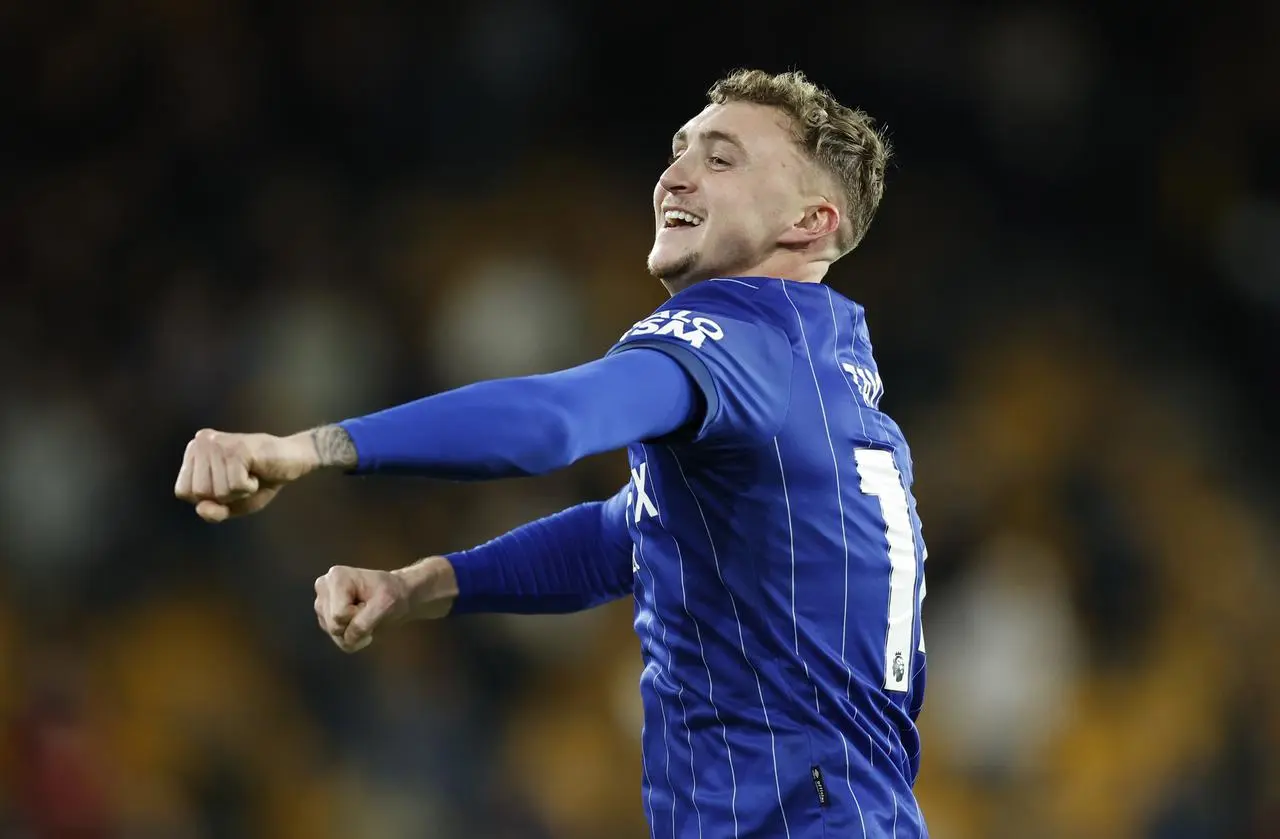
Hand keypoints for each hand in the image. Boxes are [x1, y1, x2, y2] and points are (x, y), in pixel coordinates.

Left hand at [174, 429, 318, 521]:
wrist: (293, 461)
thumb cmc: (261, 481)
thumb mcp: (231, 504)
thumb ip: (213, 512)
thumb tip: (201, 508)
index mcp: (194, 451)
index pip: (183, 492)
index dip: (210, 498)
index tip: (229, 482)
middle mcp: (201, 442)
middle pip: (199, 493)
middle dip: (225, 495)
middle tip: (242, 477)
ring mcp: (219, 444)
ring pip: (217, 491)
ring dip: (239, 491)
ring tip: (250, 473)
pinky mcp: (237, 448)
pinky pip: (235, 486)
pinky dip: (250, 486)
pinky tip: (256, 471)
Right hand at [313, 559, 457, 652]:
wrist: (397, 595)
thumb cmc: (393, 594)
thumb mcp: (386, 604)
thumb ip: (365, 622)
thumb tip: (348, 638)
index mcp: (335, 577)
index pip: (340, 615)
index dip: (359, 615)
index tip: (371, 604)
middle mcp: (323, 588)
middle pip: (334, 626)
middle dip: (355, 625)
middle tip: (370, 611)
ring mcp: (322, 604)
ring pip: (335, 635)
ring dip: (355, 633)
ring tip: (366, 616)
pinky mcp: (325, 618)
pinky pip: (338, 640)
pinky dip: (353, 637)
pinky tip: (361, 622)